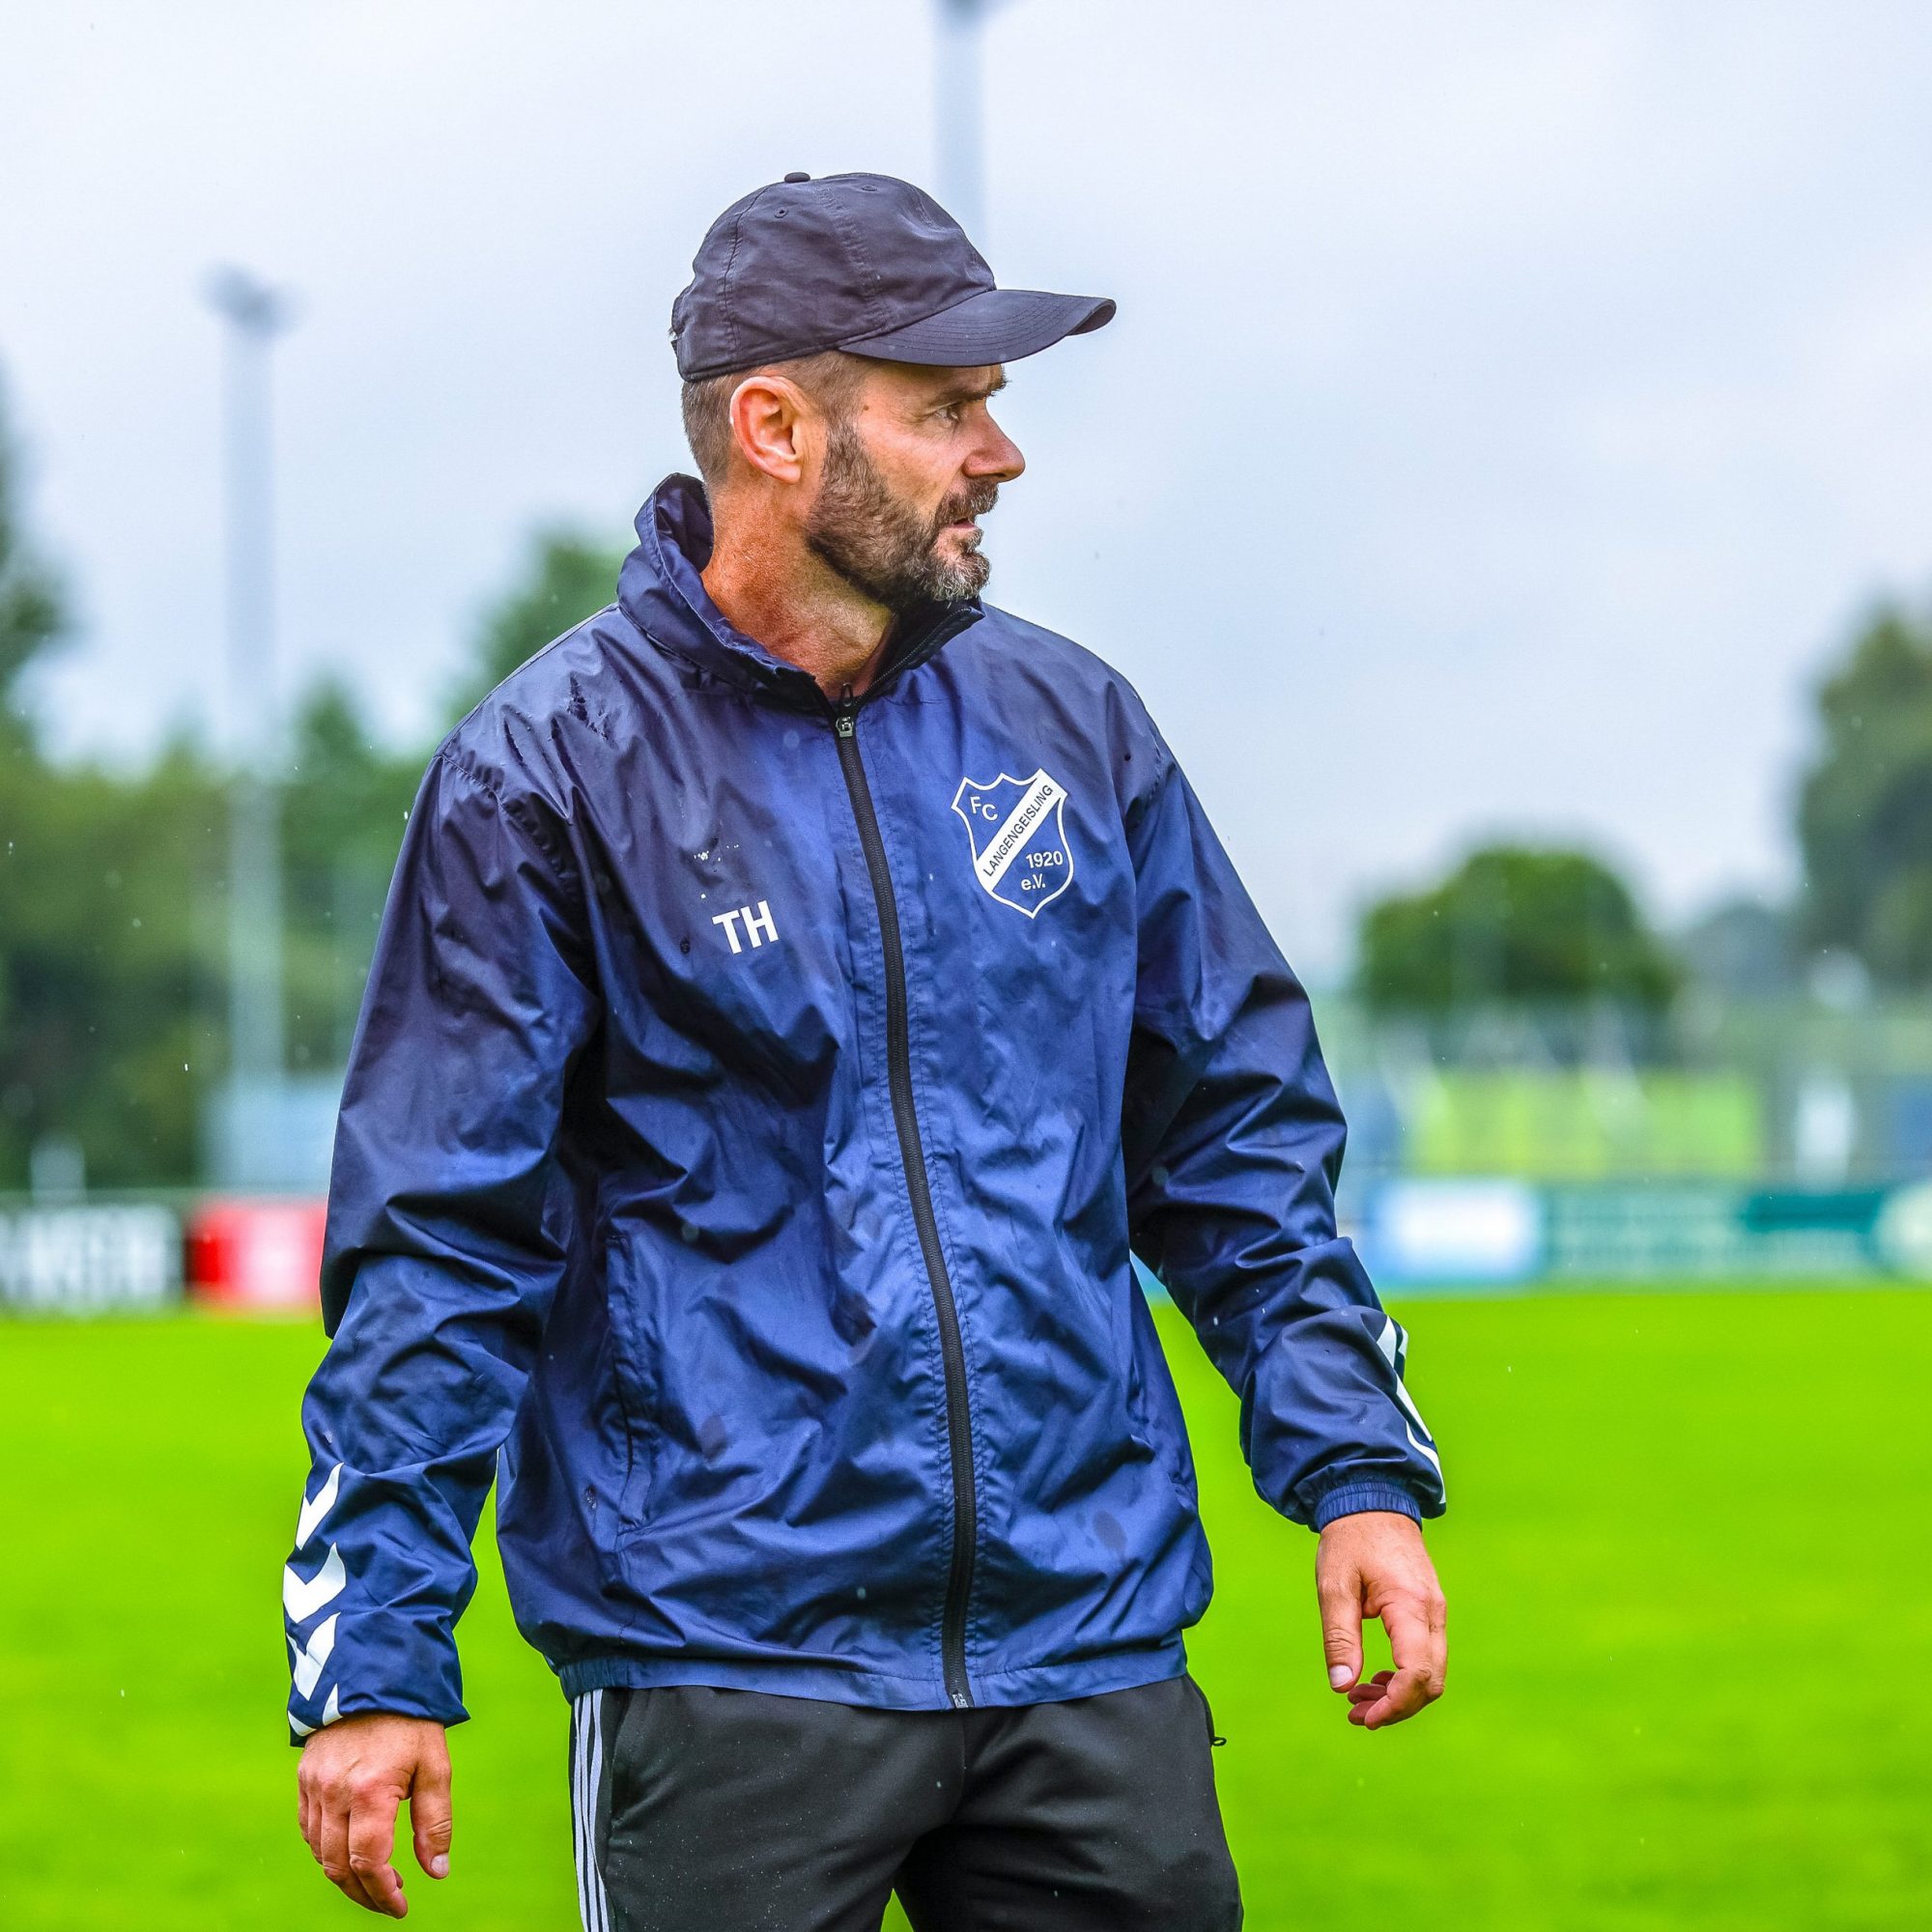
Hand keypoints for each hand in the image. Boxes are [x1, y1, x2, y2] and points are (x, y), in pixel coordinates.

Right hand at [297, 1713, 451, 1916]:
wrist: (375, 1672)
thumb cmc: (411, 1719)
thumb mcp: (435, 1765)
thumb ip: (435, 1821)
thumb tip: (437, 1871)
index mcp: (370, 1791)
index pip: (368, 1864)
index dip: (383, 1894)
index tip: (400, 1907)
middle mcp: (335, 1793)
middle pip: (339, 1867)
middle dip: (364, 1893)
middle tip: (389, 1901)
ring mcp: (314, 1786)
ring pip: (320, 1853)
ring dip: (344, 1876)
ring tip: (374, 1879)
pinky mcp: (305, 1778)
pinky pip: (309, 1829)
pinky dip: (325, 1850)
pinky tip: (349, 1850)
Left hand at [1315, 1510, 1446, 1729]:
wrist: (1372, 1502)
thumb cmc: (1350, 1541)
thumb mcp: (1334, 1586)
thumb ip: (1339, 1637)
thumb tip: (1342, 1688)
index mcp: (1410, 1606)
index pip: (1416, 1672)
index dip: (1394, 1704)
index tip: (1364, 1717)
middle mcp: (1433, 1612)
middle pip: (1430, 1681)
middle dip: (1397, 1707)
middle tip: (1356, 1715)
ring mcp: (1435, 1612)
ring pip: (1431, 1672)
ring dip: (1399, 1694)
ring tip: (1357, 1701)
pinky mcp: (1429, 1611)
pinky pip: (1426, 1655)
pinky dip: (1404, 1676)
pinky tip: (1373, 1679)